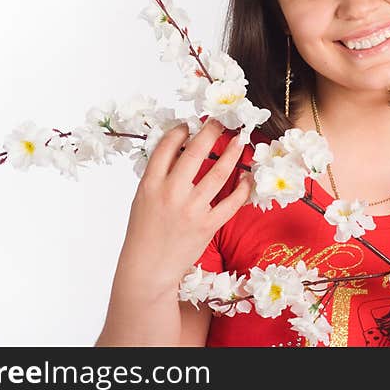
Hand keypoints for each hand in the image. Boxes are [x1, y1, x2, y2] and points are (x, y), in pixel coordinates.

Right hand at [113, 119, 252, 304]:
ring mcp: (191, 209)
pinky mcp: (207, 226)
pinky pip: (232, 202)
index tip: (190, 124)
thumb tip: (180, 149)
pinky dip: (243, 187)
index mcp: (150, 184)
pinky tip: (247, 176)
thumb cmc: (144, 232)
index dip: (181, 130)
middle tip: (221, 121)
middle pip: (195, 153)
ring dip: (233, 154)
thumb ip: (159, 175)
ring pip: (219, 173)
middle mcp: (171, 193)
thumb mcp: (142, 199)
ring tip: (241, 141)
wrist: (148, 269)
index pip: (167, 146)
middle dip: (211, 132)